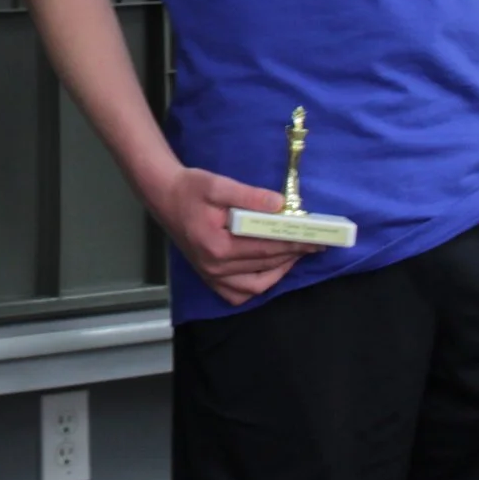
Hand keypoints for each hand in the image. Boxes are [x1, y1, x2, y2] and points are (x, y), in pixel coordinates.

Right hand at [149, 165, 316, 305]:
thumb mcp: (217, 184)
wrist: (162, 195)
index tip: (316, 237)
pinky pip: (239, 294)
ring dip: (279, 272)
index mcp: (217, 246)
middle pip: (265, 265)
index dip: (294, 243)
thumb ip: (249, 196)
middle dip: (293, 254)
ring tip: (295, 255)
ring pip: (256, 286)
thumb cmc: (189, 188)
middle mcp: (214, 268)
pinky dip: (258, 286)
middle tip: (314, 244)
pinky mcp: (209, 277)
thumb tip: (280, 205)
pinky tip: (271, 271)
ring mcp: (210, 276)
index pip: (265, 248)